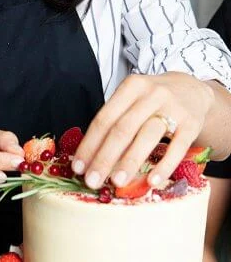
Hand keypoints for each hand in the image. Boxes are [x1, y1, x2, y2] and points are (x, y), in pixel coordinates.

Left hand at [71, 72, 214, 188]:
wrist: (192, 90)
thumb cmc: (153, 100)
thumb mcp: (133, 99)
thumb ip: (115, 120)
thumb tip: (91, 157)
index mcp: (130, 86)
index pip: (104, 118)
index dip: (90, 144)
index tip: (78, 167)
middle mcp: (150, 94)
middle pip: (122, 128)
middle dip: (104, 157)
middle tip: (92, 181)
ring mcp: (172, 107)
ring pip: (147, 135)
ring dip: (129, 161)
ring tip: (116, 182)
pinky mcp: (191, 123)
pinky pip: (177, 147)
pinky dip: (164, 166)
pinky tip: (152, 182)